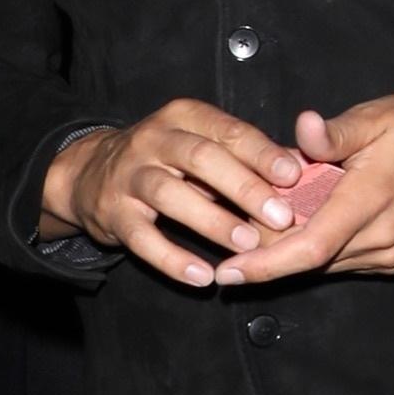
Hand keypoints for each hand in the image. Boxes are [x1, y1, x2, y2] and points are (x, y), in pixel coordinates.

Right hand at [41, 102, 310, 289]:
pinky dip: (173, 259)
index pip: (227, 131)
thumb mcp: (202, 144)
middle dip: (244, 187)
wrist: (91, 173)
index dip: (261, 153)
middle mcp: (153, 140)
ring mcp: (129, 176)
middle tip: (281, 216)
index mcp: (184, 117)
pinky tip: (204, 277)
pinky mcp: (112, 213)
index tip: (294, 176)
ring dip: (212, 221)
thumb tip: (302, 172)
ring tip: (248, 244)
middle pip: (201, 158)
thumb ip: (245, 156)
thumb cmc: (169, 160)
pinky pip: (142, 239)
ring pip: (170, 195)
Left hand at [210, 94, 393, 286]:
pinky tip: (299, 226)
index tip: (227, 272)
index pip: (308, 248)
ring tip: (256, 227)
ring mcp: (389, 254)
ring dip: (289, 251)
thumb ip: (334, 133)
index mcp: (370, 202)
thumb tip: (302, 127)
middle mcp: (380, 238)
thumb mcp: (377, 117)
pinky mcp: (393, 260)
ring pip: (324, 264)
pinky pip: (342, 262)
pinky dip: (316, 249)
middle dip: (265, 252)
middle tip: (228, 231)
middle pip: (308, 261)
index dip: (264, 265)